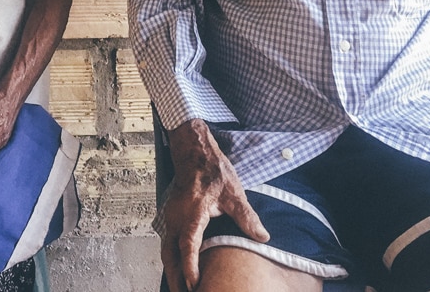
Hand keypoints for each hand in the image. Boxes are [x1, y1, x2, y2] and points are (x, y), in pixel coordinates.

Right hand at [162, 120, 268, 291]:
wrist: (193, 152)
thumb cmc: (212, 170)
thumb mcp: (234, 193)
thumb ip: (247, 217)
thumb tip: (262, 237)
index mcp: (192, 214)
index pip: (188, 247)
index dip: (190, 269)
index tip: (194, 286)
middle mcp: (176, 218)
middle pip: (170, 255)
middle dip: (176, 278)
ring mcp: (170, 217)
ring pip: (166, 250)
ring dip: (172, 270)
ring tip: (180, 288)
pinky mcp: (171, 216)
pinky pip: (167, 242)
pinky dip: (171, 258)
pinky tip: (178, 266)